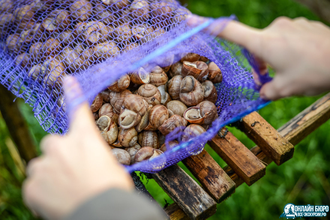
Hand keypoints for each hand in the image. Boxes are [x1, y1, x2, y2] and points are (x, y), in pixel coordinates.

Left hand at [23, 76, 133, 219]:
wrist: (101, 212)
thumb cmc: (113, 189)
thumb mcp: (110, 166)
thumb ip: (93, 157)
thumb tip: (89, 162)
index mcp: (84, 138)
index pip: (77, 109)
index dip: (72, 93)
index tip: (67, 80)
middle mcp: (60, 145)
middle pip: (53, 143)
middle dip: (59, 155)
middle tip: (71, 173)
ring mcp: (43, 164)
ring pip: (42, 165)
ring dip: (51, 174)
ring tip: (66, 191)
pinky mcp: (32, 185)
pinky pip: (34, 185)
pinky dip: (43, 192)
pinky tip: (57, 201)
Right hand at [188, 15, 329, 99]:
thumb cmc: (315, 73)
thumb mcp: (286, 89)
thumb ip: (267, 91)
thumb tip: (262, 91)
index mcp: (264, 43)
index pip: (229, 32)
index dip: (207, 27)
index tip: (191, 21)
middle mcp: (274, 29)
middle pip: (254, 45)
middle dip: (259, 62)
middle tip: (272, 78)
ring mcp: (290, 24)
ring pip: (272, 43)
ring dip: (275, 57)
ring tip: (293, 71)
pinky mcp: (303, 25)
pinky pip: (288, 37)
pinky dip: (289, 50)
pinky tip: (304, 61)